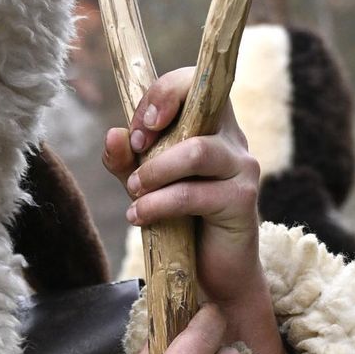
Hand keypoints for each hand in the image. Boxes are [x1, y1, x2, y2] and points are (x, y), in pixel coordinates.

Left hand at [104, 66, 285, 353]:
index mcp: (211, 123)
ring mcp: (242, 168)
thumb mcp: (144, 184)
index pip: (194, 81)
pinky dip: (159, 204)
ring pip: (197, 151)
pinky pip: (194, 194)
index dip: (162, 94)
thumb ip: (126, 160)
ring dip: (155, 170)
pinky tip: (139, 216)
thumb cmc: (179, 220)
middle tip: (133, 149)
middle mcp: (233, 138)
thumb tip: (112, 135)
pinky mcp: (242, 202)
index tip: (136, 128)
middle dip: (157, 117)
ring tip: (133, 192)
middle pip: (202, 101)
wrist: (212, 272)